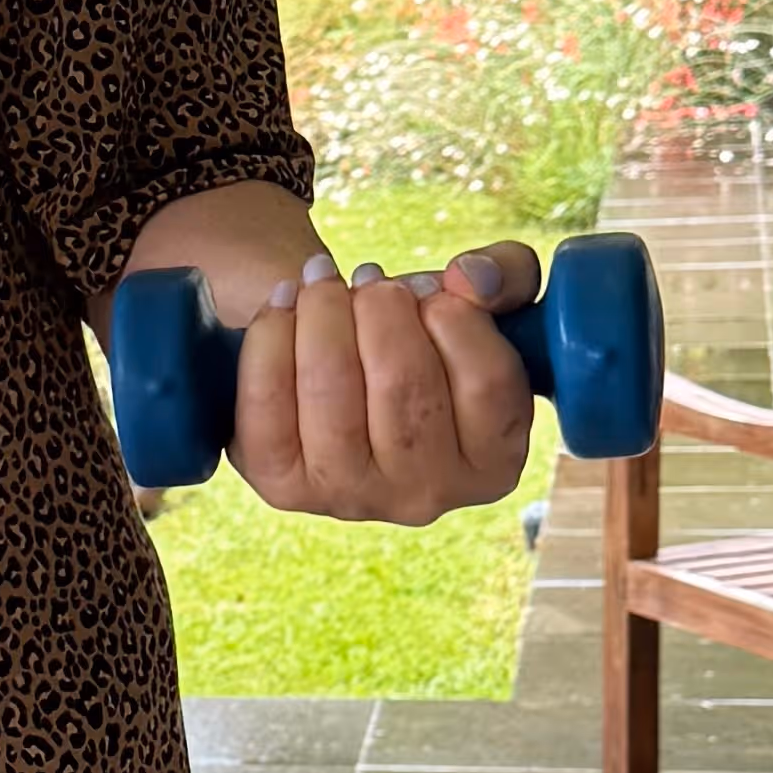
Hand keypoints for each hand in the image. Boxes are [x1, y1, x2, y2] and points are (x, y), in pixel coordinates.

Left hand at [231, 244, 539, 521]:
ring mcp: (352, 498)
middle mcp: (428, 496)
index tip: (428, 289)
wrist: (342, 366)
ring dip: (323, 313)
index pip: (487, 382)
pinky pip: (266, 404)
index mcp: (494, 463)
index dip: (454, 316)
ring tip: (324, 282)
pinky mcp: (284, 486)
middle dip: (380, 306)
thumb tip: (468, 278)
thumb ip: (506, 275)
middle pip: (403, 383)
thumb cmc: (424, 334)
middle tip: (371, 278)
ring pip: (331, 389)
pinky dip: (269, 338)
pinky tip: (284, 305)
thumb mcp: (484, 302)